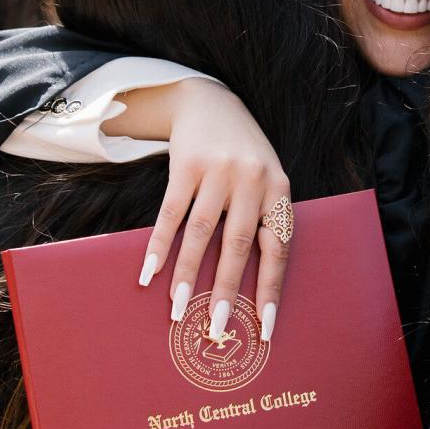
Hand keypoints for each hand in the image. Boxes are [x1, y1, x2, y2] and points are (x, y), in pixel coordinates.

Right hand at [118, 79, 289, 341]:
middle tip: (216, 325)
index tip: (265, 324)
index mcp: (279, 189)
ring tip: (178, 306)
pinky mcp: (187, 164)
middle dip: (227, 289)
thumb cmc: (243, 154)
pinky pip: (171, 212)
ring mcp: (219, 171)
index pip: (279, 246)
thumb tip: (255, 281)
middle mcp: (252, 180)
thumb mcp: (265, 180)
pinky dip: (161, 243)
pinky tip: (150, 271)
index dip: (272, 287)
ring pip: (202, 232)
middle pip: (239, 243)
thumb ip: (263, 218)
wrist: (211, 103)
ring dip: (188, 273)